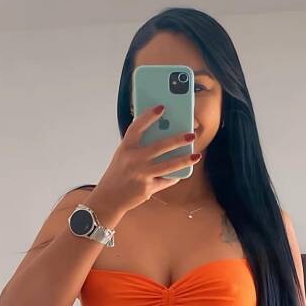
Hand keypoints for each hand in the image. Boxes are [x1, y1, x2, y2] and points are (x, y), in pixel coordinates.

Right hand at [86, 104, 199, 219]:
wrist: (109, 198)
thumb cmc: (119, 173)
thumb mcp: (123, 156)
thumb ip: (139, 147)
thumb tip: (164, 136)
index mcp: (126, 148)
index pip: (137, 127)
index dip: (149, 116)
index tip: (162, 107)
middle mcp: (133, 160)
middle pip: (159, 146)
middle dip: (177, 140)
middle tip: (191, 134)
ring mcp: (141, 175)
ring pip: (168, 166)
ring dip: (184, 160)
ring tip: (196, 155)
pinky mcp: (147, 188)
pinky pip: (166, 180)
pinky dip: (174, 176)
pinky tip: (182, 172)